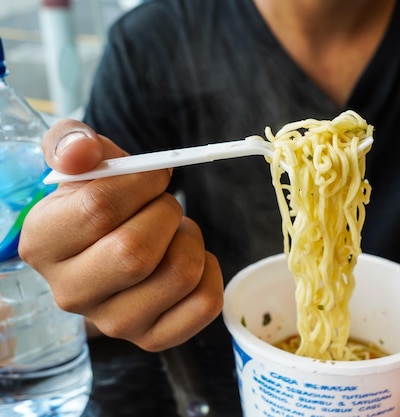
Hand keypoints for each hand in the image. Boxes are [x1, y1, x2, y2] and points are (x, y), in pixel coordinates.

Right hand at [18, 119, 223, 351]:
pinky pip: (205, 303)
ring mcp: (114, 322)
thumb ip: (72, 143)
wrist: (109, 245)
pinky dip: (210, 270)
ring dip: (190, 239)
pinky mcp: (153, 338)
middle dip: (166, 214)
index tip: (154, 176)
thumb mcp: (80, 163)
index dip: (142, 182)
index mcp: (42, 244)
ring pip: (178, 275)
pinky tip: (188, 259)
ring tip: (174, 232)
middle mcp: (71, 293)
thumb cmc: (97, 200)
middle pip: (135, 252)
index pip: (98, 208)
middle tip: (164, 206)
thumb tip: (83, 152)